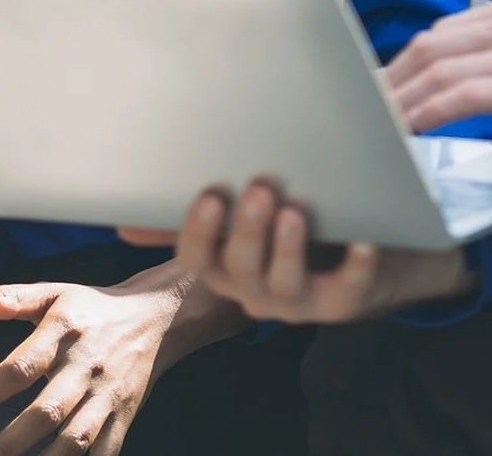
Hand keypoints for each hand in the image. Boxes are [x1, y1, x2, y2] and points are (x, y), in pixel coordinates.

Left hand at [0, 267, 236, 455]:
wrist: (159, 317)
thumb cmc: (94, 308)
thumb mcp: (55, 293)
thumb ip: (15, 297)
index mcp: (65, 331)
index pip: (21, 366)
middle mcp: (87, 367)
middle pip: (47, 411)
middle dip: (8, 443)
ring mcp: (108, 396)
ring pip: (74, 439)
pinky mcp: (125, 416)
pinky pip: (104, 452)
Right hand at [120, 181, 471, 324]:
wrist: (366, 254)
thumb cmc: (295, 223)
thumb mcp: (245, 216)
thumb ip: (201, 213)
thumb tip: (125, 226)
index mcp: (225, 266)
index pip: (197, 258)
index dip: (199, 232)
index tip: (211, 194)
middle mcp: (254, 290)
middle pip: (239, 270)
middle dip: (247, 231)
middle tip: (261, 188)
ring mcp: (298, 301)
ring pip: (284, 285)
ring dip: (288, 249)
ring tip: (295, 211)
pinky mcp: (341, 303)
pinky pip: (346, 291)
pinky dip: (355, 267)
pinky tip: (363, 240)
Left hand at [384, 0, 491, 132]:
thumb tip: (491, 67)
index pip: (447, 27)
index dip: (411, 56)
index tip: (391, 78)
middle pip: (431, 44)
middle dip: (393, 75)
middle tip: (368, 102)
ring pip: (438, 68)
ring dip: (401, 97)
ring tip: (377, 121)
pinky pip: (462, 96)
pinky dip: (428, 112)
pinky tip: (410, 128)